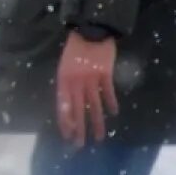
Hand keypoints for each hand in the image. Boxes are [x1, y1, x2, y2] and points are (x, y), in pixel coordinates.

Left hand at [56, 32, 119, 146]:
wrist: (90, 30)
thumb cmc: (75, 49)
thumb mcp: (64, 66)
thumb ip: (67, 84)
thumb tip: (68, 105)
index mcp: (63, 78)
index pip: (62, 104)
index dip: (64, 120)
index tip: (67, 136)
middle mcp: (76, 80)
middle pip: (77, 108)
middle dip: (78, 128)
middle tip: (80, 144)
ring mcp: (91, 77)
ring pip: (94, 104)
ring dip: (96, 122)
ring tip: (98, 137)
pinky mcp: (105, 73)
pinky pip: (108, 91)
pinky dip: (111, 102)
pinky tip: (113, 113)